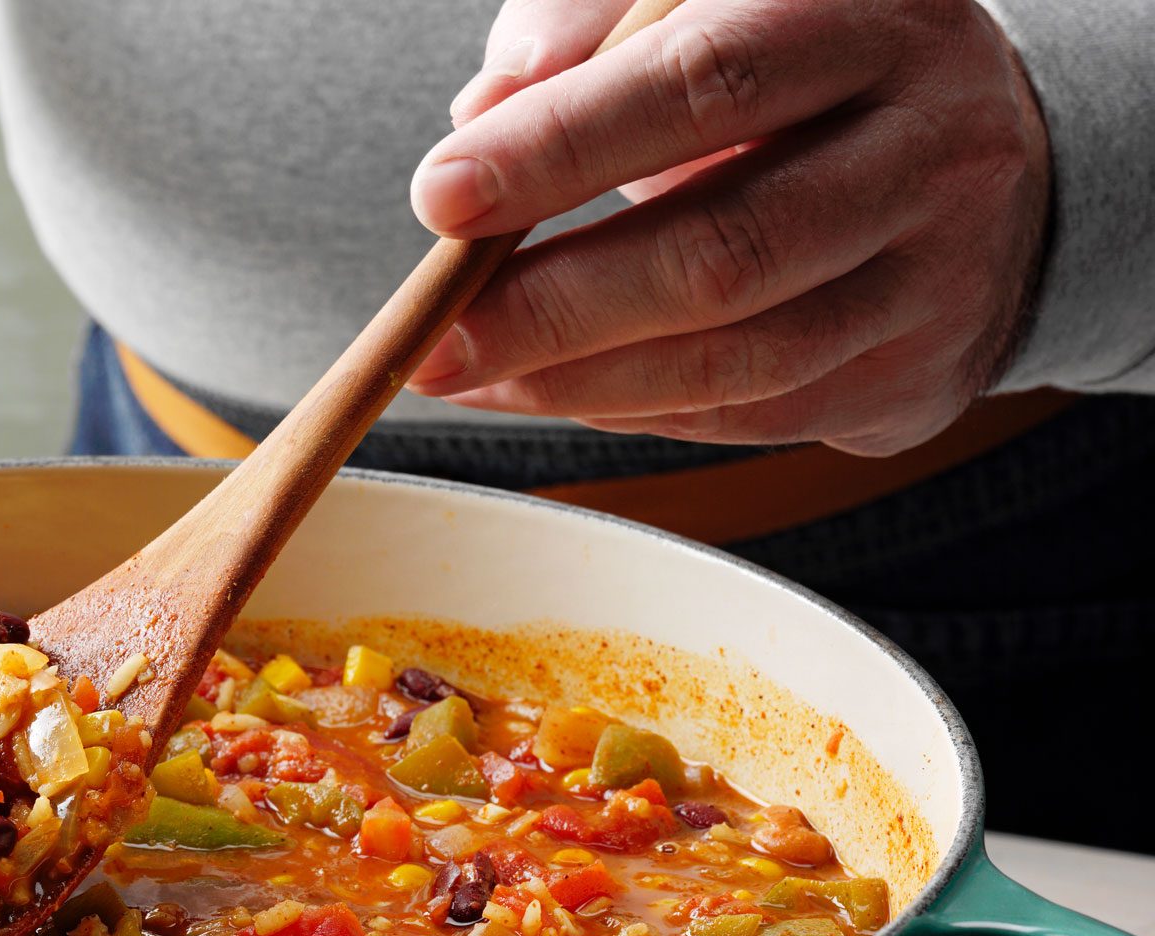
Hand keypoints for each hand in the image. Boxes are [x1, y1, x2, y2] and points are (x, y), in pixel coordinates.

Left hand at [407, 0, 1049, 455]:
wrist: (983, 154)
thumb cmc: (794, 61)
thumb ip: (590, 24)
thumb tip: (481, 113)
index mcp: (875, 12)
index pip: (707, 79)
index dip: (564, 145)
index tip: (441, 196)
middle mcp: (931, 145)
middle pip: (725, 249)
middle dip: (553, 307)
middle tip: (432, 336)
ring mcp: (937, 273)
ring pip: (739, 357)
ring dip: (576, 381)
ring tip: (464, 376)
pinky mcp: (916, 372)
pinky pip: (751, 414)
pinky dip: (631, 411)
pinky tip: (546, 392)